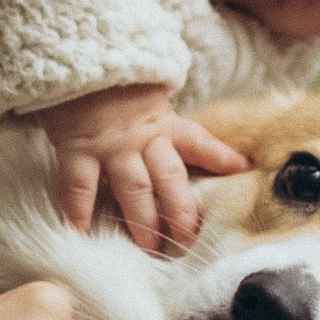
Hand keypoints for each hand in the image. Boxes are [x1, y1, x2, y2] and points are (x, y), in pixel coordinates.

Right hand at [28, 82, 248, 252]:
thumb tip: (232, 164)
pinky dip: (80, 211)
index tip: (241, 171)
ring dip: (143, 219)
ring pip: (133, 187)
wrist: (78, 71)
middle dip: (181, 212)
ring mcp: (111, 146)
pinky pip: (80, 185)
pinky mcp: (78, 150)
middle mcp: (143, 139)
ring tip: (149, 247)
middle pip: (169, 177)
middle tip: (187, 243)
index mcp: (166, 127)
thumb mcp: (155, 113)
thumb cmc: (119, 101)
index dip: (220, 157)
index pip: (199, 143)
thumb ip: (178, 141)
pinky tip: (82, 234)